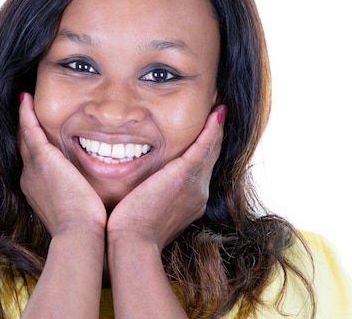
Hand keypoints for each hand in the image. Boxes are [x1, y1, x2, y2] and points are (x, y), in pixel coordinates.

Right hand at [18, 93, 106, 236]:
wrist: (81, 235)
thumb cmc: (89, 228)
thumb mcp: (83, 210)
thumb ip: (86, 197)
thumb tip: (102, 198)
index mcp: (40, 191)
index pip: (37, 162)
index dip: (37, 147)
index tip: (41, 135)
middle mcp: (31, 179)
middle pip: (27, 148)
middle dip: (27, 130)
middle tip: (28, 112)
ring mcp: (33, 169)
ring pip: (25, 136)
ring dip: (26, 118)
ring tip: (26, 101)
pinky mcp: (42, 159)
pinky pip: (30, 129)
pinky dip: (27, 114)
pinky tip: (27, 99)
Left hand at [106, 105, 225, 249]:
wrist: (132, 243)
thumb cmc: (130, 231)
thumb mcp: (146, 211)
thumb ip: (150, 195)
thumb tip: (140, 186)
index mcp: (190, 201)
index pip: (200, 169)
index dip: (204, 149)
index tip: (206, 132)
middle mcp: (198, 193)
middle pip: (209, 157)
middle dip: (215, 135)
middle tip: (218, 112)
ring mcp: (195, 185)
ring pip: (210, 150)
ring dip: (217, 128)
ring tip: (220, 108)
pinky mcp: (185, 176)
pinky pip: (203, 148)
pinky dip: (211, 130)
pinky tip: (216, 114)